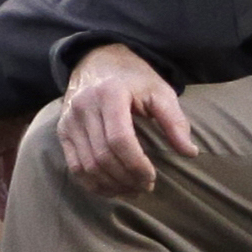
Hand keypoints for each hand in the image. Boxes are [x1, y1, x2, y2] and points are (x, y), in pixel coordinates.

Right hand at [57, 43, 195, 198]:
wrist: (97, 60)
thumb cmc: (133, 78)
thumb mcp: (159, 91)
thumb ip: (174, 121)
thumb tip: (189, 152)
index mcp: (109, 94)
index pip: (119, 140)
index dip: (136, 165)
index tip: (152, 178)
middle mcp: (83, 106)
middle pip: (102, 156)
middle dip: (125, 178)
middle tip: (145, 188)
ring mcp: (69, 120)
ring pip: (86, 165)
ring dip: (109, 185)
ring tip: (130, 191)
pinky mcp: (62, 131)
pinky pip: (74, 166)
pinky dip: (91, 183)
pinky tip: (110, 189)